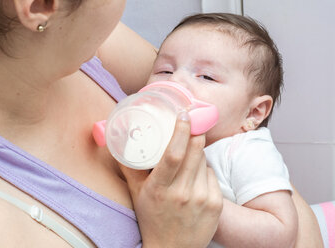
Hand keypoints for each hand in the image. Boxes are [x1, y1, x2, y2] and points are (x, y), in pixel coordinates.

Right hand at [120, 111, 222, 247]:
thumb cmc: (152, 218)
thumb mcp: (136, 193)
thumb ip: (129, 165)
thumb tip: (118, 138)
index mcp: (159, 189)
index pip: (173, 154)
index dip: (181, 130)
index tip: (183, 115)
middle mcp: (182, 193)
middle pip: (194, 151)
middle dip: (194, 134)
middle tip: (190, 124)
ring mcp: (201, 199)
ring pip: (204, 161)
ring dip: (197, 153)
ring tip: (187, 158)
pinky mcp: (216, 204)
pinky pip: (212, 174)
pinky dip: (204, 171)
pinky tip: (195, 178)